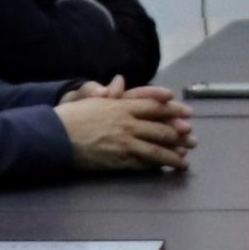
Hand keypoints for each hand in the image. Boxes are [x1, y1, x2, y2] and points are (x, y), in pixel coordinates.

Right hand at [61, 85, 193, 170]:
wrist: (56, 136)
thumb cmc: (72, 116)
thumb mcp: (92, 99)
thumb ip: (111, 94)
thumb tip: (119, 81)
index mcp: (122, 105)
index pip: (154, 105)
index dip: (173, 109)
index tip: (188, 112)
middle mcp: (127, 123)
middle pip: (161, 128)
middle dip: (180, 134)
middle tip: (193, 139)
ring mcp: (125, 142)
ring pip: (156, 148)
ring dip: (173, 155)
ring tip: (185, 161)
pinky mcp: (119, 160)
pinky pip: (143, 163)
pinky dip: (157, 165)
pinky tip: (166, 168)